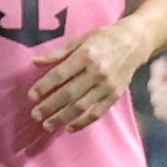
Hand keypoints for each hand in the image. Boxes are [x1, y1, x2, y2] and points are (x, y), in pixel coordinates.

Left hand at [30, 23, 147, 132]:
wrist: (135, 42)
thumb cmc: (104, 38)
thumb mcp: (80, 39)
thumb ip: (58, 53)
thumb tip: (34, 62)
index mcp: (86, 55)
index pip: (60, 74)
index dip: (44, 86)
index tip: (31, 96)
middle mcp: (97, 72)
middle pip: (69, 93)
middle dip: (50, 106)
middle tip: (35, 115)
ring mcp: (107, 86)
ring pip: (81, 106)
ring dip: (62, 118)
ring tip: (47, 125)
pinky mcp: (115, 95)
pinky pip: (97, 113)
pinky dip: (83, 122)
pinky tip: (69, 128)